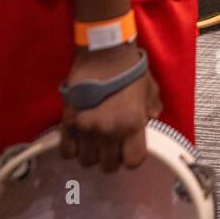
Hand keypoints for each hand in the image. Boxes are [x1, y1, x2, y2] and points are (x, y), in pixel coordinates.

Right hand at [59, 44, 160, 171]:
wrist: (104, 52)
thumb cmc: (130, 70)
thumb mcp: (150, 89)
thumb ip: (152, 110)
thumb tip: (149, 122)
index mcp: (132, 124)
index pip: (133, 161)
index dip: (132, 158)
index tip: (130, 150)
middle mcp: (109, 131)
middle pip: (108, 166)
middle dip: (111, 158)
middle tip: (112, 146)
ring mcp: (86, 128)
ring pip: (87, 161)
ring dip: (92, 154)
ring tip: (95, 142)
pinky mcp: (68, 122)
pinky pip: (66, 151)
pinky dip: (73, 149)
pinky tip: (79, 140)